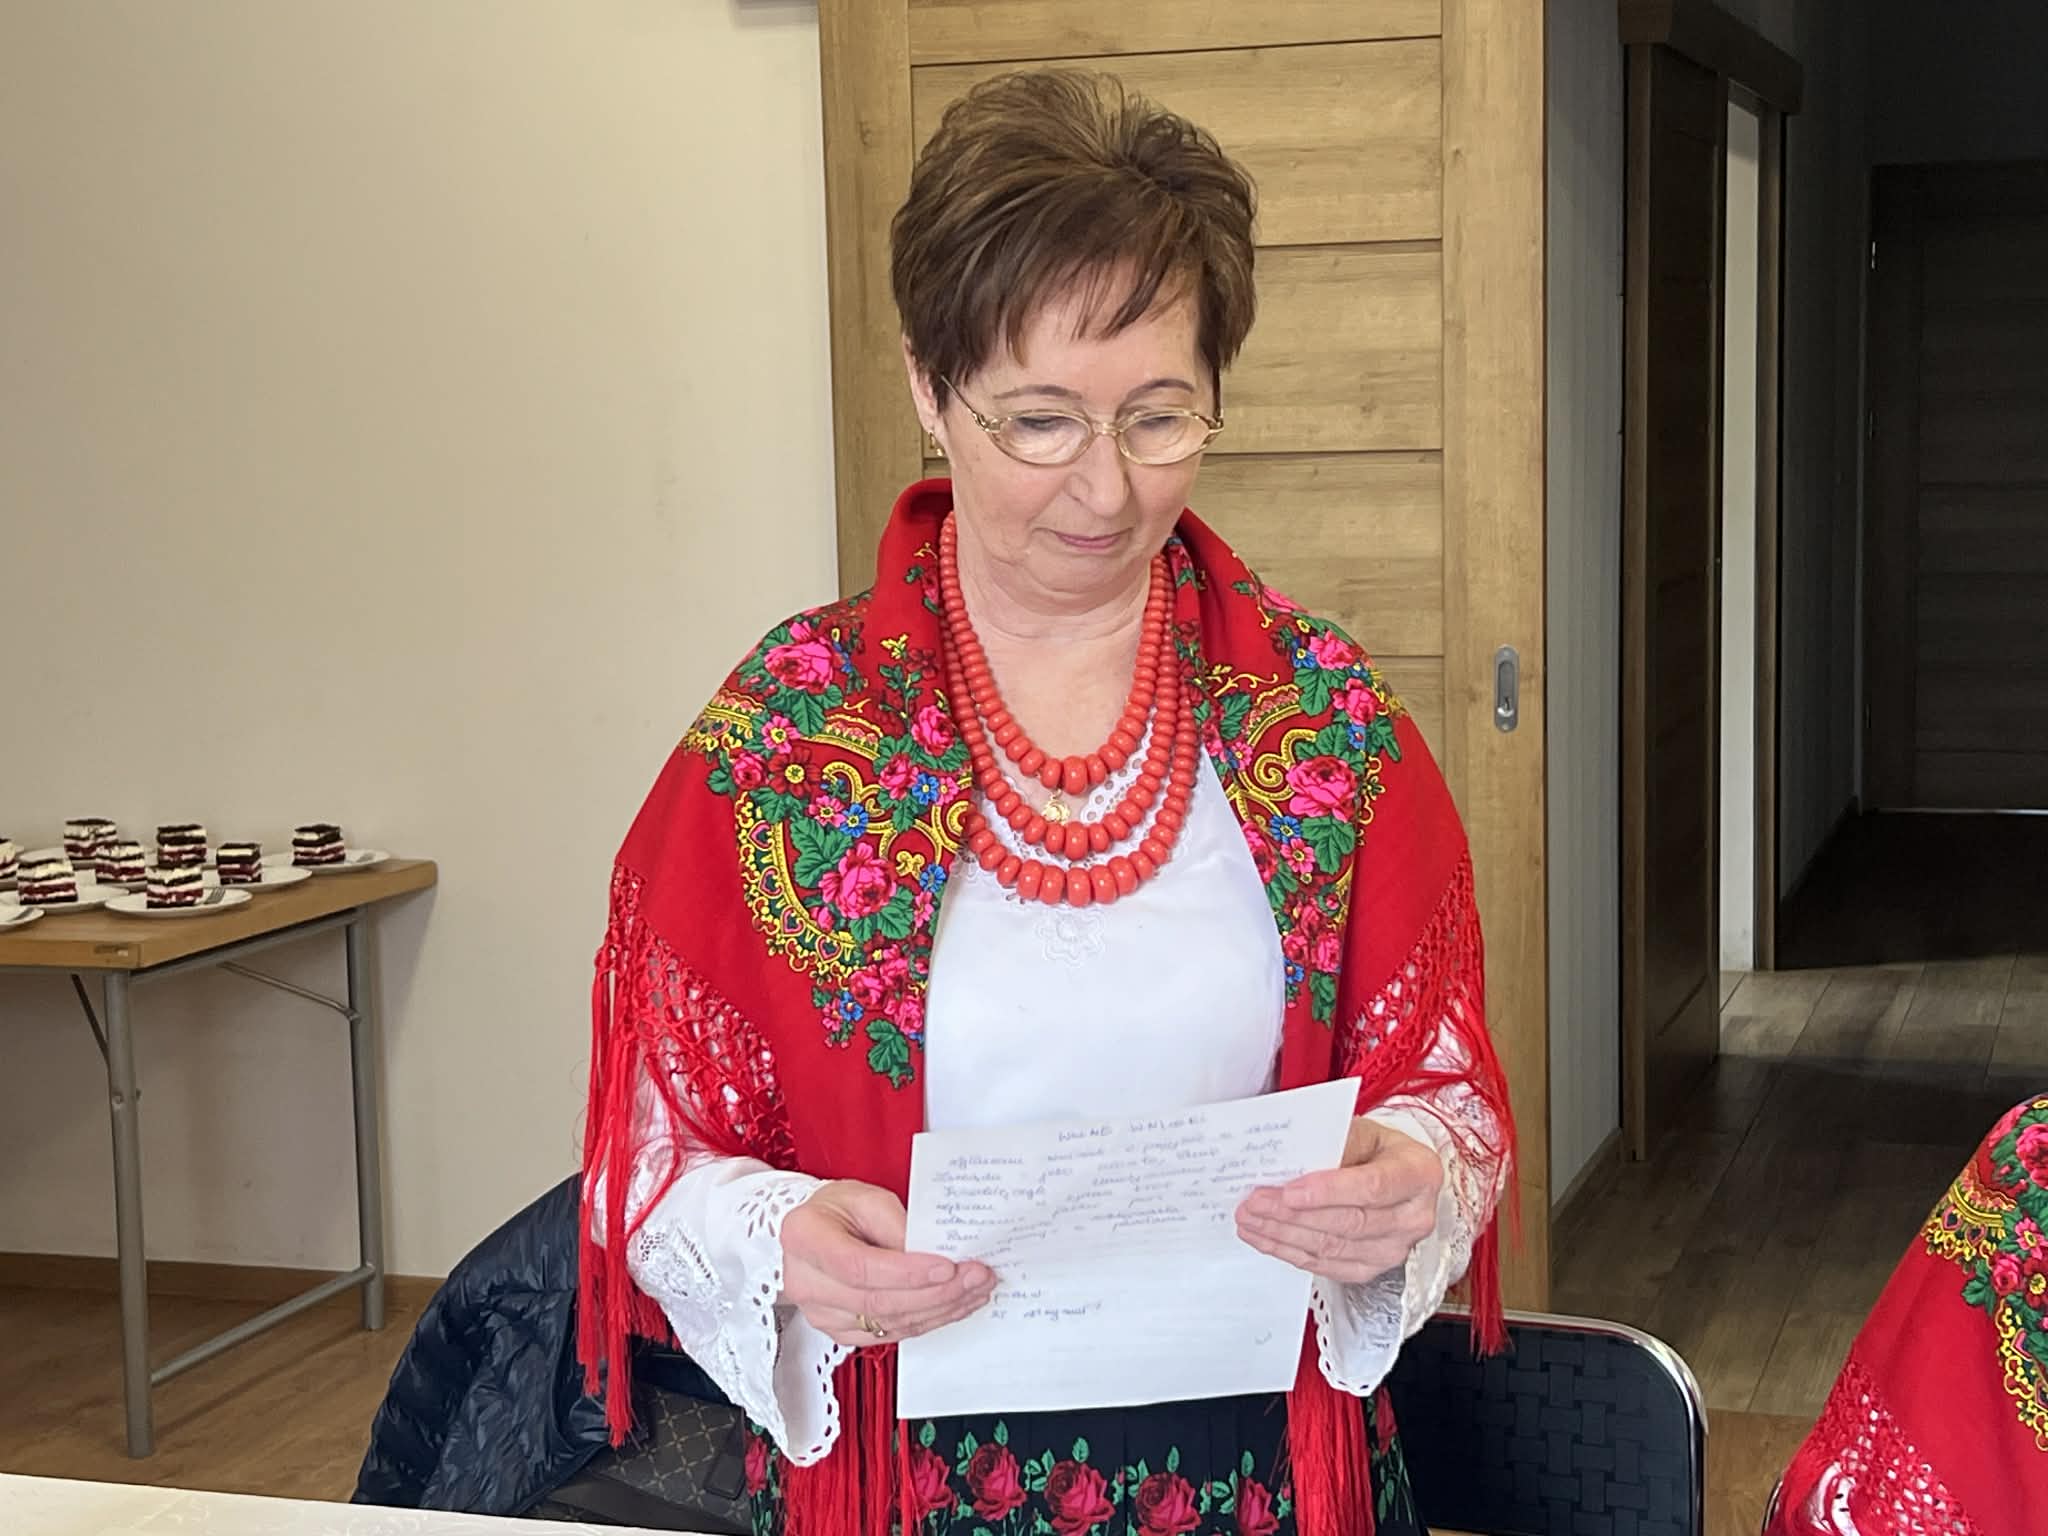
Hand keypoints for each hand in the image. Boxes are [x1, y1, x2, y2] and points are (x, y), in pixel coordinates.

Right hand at [780, 1179, 995, 1347]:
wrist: (815, 1231)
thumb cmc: (838, 1209)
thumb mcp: (866, 1197)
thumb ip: (898, 1225)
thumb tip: (936, 1255)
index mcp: (805, 1238)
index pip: (859, 1266)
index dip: (906, 1272)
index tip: (948, 1267)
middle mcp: (806, 1282)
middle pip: (877, 1301)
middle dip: (936, 1293)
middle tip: (975, 1277)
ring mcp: (820, 1313)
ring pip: (888, 1323)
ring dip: (939, 1310)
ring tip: (975, 1290)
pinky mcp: (840, 1332)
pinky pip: (889, 1334)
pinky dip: (926, 1321)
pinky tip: (953, 1306)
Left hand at [1234, 1118, 1442, 1284]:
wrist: (1397, 1175)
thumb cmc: (1377, 1148)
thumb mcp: (1363, 1130)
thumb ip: (1334, 1144)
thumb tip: (1291, 1160)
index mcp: (1418, 1174)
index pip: (1372, 1187)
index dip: (1328, 1191)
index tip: (1289, 1191)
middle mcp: (1414, 1217)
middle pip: (1349, 1223)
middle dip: (1294, 1215)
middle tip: (1254, 1203)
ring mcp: (1396, 1249)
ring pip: (1333, 1248)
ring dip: (1284, 1235)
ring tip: (1250, 1220)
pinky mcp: (1373, 1268)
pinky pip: (1327, 1266)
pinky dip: (1291, 1253)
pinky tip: (1266, 1239)